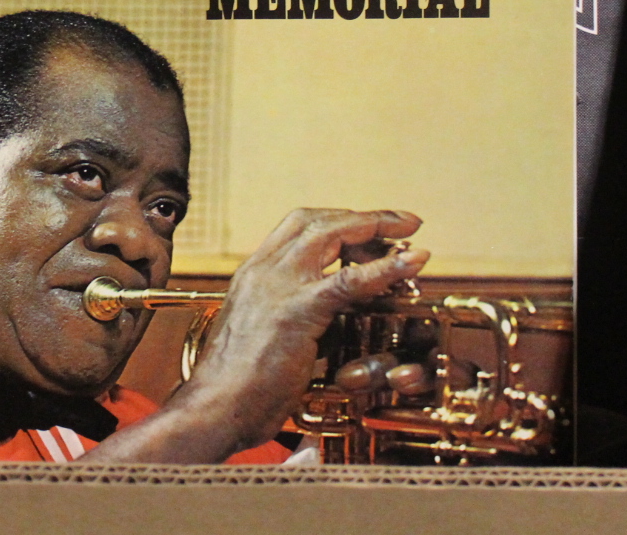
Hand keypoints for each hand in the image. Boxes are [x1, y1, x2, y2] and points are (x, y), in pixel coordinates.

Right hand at [86, 208, 426, 463]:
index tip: (369, 225)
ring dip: (376, 227)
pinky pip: (349, 281)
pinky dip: (386, 268)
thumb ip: (286, 317)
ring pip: (333, 233)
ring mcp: (278, 286)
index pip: (298, 226)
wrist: (213, 409)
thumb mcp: (259, 336)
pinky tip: (413, 261)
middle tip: (402, 222)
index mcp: (254, 274)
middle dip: (363, 216)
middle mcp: (263, 270)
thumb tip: (321, 323)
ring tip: (410, 233)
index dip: (338, 220)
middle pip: (318, 220)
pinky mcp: (297, 312)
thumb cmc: (235, 387)